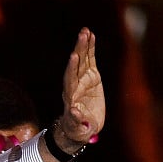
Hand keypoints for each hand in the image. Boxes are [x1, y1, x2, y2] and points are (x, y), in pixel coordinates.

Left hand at [57, 27, 103, 149]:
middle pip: (76, 66)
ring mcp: (82, 80)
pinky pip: (90, 61)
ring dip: (84, 45)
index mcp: (71, 97)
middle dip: (79, 50)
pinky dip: (90, 49)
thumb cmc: (78, 131)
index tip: (74, 56)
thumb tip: (74, 111)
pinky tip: (91, 36)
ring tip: (86, 31)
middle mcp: (74, 86)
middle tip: (82, 35)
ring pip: (82, 60)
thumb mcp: (77, 128)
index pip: (70, 80)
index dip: (72, 68)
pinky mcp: (90, 77)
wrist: (80, 128)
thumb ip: (76, 120)